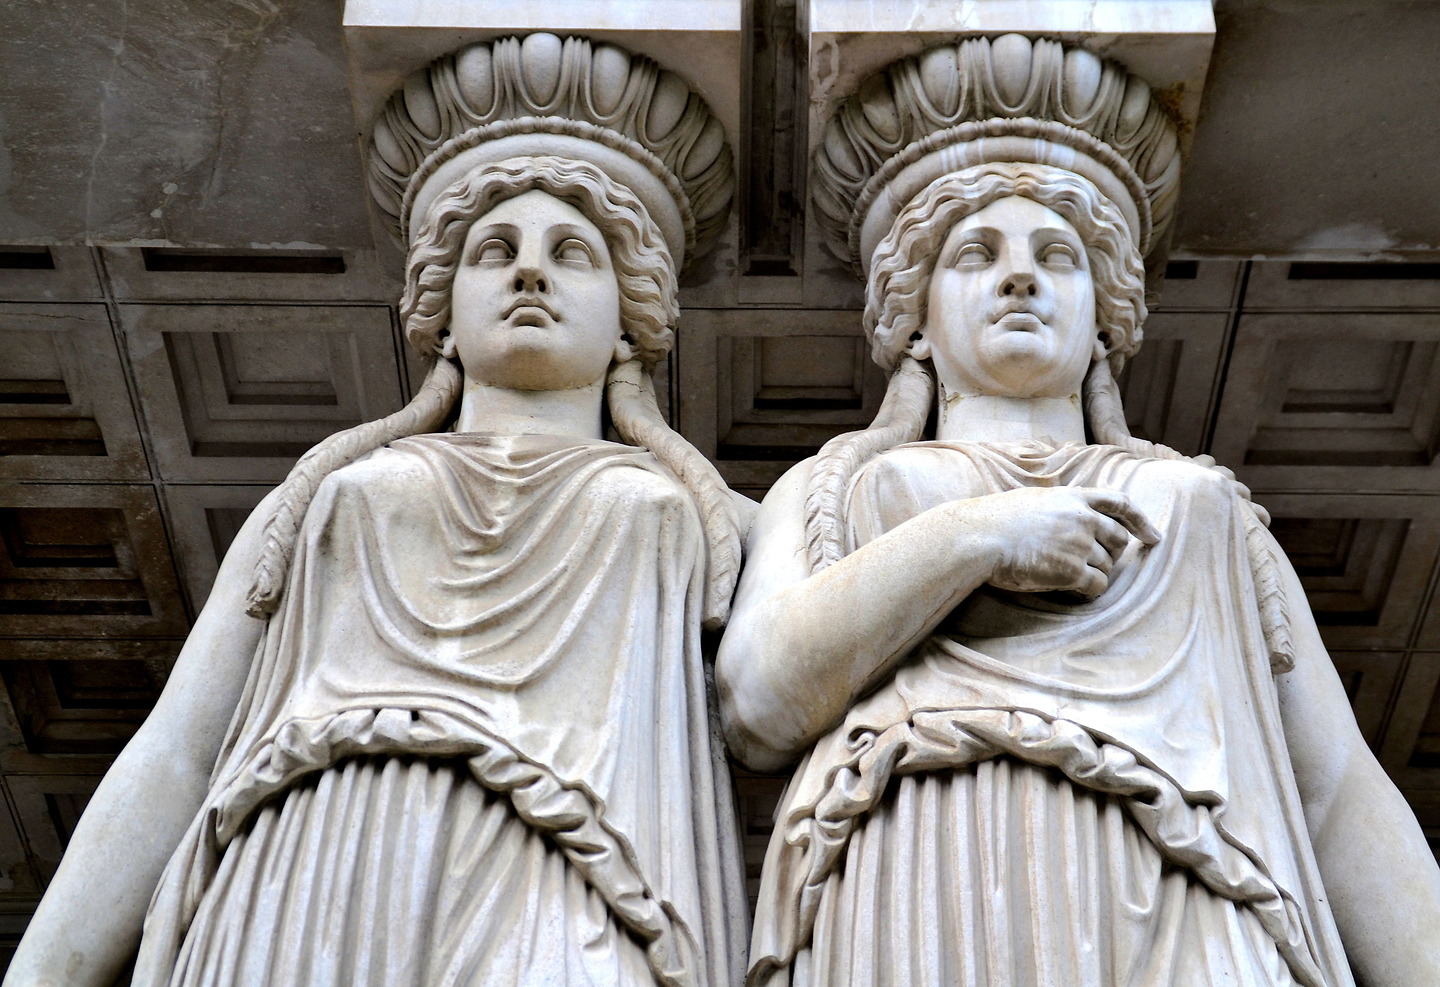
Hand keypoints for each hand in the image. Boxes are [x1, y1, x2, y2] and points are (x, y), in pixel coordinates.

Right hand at [973, 486, 1160, 599]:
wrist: (981, 537)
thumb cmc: (997, 520)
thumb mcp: (1035, 500)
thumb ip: (1061, 507)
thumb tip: (1075, 521)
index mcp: (1074, 497)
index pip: (1120, 503)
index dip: (1141, 521)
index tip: (1153, 537)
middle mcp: (1083, 518)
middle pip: (1119, 541)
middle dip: (1110, 555)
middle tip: (1087, 565)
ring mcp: (1079, 544)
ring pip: (1107, 567)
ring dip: (1091, 575)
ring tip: (1063, 576)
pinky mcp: (1071, 570)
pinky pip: (1096, 586)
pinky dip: (1087, 592)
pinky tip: (1070, 592)